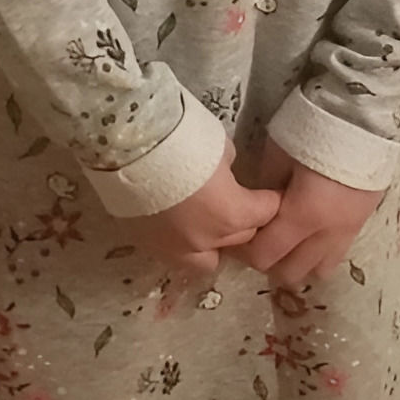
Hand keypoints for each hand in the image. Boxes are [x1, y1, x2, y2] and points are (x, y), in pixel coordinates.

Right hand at [129, 137, 281, 284]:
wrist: (128, 144)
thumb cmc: (180, 139)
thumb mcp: (220, 146)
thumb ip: (230, 168)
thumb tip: (226, 176)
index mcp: (231, 214)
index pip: (266, 214)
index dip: (271, 201)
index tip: (270, 192)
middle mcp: (207, 240)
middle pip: (242, 238)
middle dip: (246, 222)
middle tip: (241, 203)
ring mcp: (174, 248)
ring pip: (209, 260)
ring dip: (215, 245)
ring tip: (209, 224)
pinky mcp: (147, 246)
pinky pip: (176, 256)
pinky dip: (184, 245)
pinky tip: (179, 223)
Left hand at [232, 135, 384, 291]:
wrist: (365, 116)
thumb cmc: (316, 129)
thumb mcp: (278, 152)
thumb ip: (265, 185)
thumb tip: (256, 206)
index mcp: (303, 215)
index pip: (265, 255)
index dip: (244, 252)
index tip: (235, 238)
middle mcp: (326, 233)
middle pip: (290, 273)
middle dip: (268, 262)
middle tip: (258, 240)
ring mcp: (347, 232)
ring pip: (316, 271)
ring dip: (296, 263)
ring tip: (285, 242)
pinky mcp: (361, 224)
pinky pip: (336, 256)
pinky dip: (317, 255)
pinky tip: (308, 237)